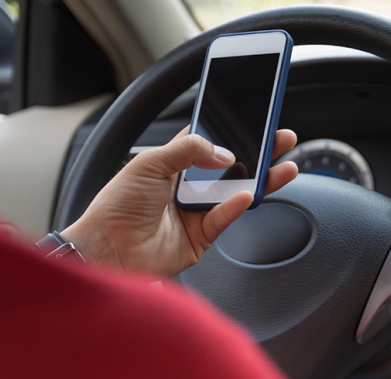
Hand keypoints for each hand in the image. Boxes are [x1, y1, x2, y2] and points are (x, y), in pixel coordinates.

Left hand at [60, 128, 298, 276]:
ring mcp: (196, 212)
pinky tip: (249, 194)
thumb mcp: (149, 163)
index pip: (208, 141)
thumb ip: (187, 150)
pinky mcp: (201, 237)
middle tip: (280, 139)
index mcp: (172, 164)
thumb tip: (222, 152)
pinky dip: (237, 207)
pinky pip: (225, 219)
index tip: (253, 118)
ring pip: (236, 193)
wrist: (108, 248)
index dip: (230, 130)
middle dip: (258, 153)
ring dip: (261, 180)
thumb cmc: (117, 205)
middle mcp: (187, 186)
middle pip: (232, 166)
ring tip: (282, 167)